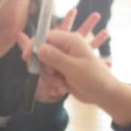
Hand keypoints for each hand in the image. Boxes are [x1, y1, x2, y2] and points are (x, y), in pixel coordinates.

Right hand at [19, 11, 130, 126]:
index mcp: (71, 40)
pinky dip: (53, 80)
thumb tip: (38, 48)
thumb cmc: (94, 78)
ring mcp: (65, 58)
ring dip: (50, 76)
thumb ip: (55, 57)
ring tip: (62, 84)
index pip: (46, 36)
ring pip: (45, 64)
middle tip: (54, 76)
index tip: (26, 59)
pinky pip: (50, 72)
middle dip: (44, 66)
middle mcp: (66, 46)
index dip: (34, 46)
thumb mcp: (73, 68)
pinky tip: (63, 87)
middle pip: (43, 51)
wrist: (104, 94)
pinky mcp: (63, 68)